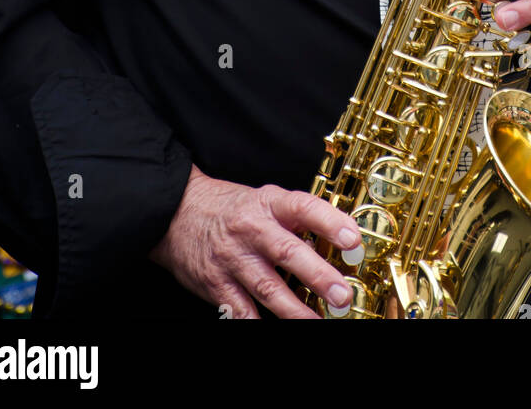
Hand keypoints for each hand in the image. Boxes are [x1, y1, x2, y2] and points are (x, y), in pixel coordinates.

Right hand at [148, 165, 363, 318]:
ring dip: (295, 310)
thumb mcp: (264, 200)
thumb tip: (337, 238)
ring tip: (317, 322)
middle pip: (288, 252)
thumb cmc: (230, 208)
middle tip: (342, 294)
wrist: (177, 211)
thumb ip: (295, 219)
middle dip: (318, 276)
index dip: (330, 223)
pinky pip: (240, 310)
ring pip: (267, 287)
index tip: (353, 240)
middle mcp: (252, 230)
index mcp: (269, 204)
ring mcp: (233, 259)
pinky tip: (276, 331)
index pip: (304, 209)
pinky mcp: (217, 284)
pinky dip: (257, 323)